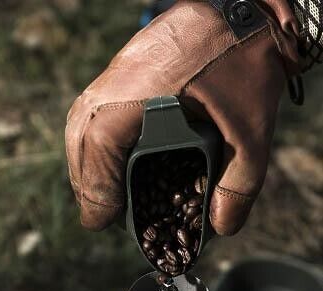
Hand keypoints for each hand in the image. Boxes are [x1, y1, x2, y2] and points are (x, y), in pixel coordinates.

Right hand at [65, 0, 300, 234]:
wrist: (244, 3)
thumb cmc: (246, 59)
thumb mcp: (252, 130)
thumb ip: (239, 185)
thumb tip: (223, 227)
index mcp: (135, 98)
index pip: (98, 154)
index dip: (96, 194)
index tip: (100, 222)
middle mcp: (113, 85)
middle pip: (80, 143)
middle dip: (86, 185)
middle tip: (99, 215)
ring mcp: (111, 73)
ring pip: (79, 126)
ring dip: (83, 163)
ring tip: (98, 191)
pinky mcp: (118, 68)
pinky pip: (89, 110)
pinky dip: (88, 139)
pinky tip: (103, 156)